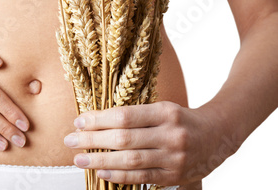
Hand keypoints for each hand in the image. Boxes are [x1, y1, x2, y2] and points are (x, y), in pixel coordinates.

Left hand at [63, 101, 239, 186]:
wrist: (217, 135)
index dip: (98, 120)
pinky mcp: (174, 176)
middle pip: (124, 139)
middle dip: (92, 140)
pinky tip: (101, 172)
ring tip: (79, 159)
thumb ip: (134, 115)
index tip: (79, 122)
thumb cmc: (181, 119)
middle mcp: (170, 135)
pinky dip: (119, 176)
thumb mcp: (161, 108)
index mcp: (165, 112)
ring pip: (130, 161)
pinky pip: (141, 178)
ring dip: (100, 161)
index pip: (124, 116)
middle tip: (70, 141)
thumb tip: (96, 122)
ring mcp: (174, 158)